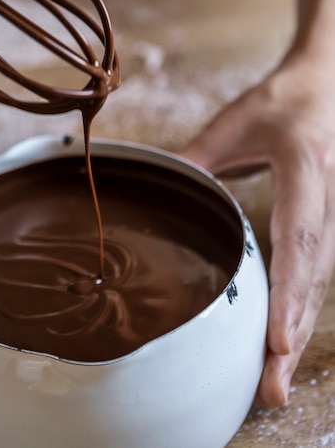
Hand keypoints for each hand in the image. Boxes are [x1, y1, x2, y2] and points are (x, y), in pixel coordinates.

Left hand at [180, 52, 334, 407]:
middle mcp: (327, 203)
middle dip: (294, 333)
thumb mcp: (236, 121)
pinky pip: (314, 275)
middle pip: (314, 278)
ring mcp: (331, 217)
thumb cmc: (283, 102)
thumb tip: (159, 188)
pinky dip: (298, 311)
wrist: (326, 87)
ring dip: (297, 333)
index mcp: (307, 172)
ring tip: (274, 385)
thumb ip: (198, 154)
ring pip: (318, 285)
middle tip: (272, 389)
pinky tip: (281, 344)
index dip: (291, 292)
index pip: (301, 239)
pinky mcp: (324, 226)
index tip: (279, 340)